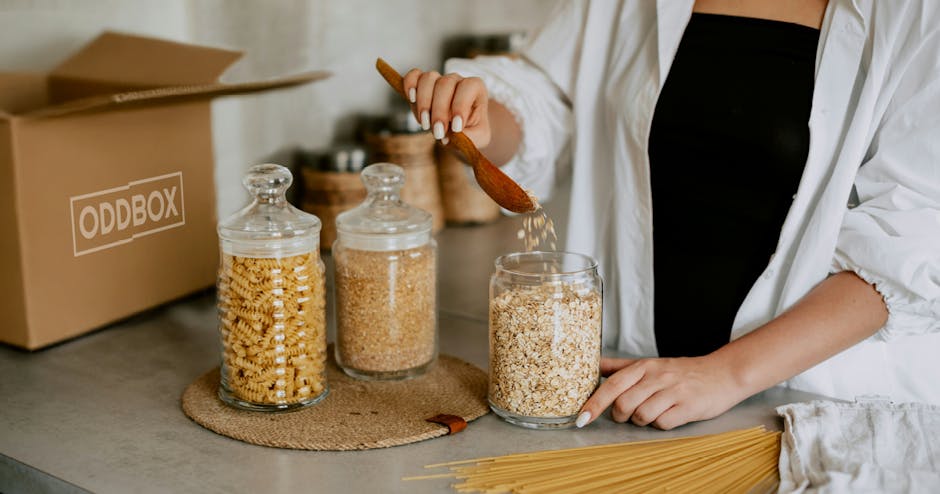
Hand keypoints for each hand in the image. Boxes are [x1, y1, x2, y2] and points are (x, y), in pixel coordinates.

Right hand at [402, 69, 490, 147]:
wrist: (458, 130)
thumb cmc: (471, 130)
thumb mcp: (479, 137)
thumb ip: (471, 136)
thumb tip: (450, 136)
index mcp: (475, 88)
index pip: (468, 86)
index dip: (460, 106)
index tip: (456, 128)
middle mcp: (457, 80)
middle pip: (445, 84)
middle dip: (439, 111)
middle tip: (438, 133)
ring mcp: (438, 79)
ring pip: (428, 78)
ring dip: (424, 102)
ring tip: (425, 124)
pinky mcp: (421, 83)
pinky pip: (413, 75)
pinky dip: (409, 85)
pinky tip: (412, 100)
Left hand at [577, 355, 747, 429]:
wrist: (723, 373)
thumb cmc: (682, 372)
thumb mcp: (651, 364)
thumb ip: (621, 366)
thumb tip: (594, 364)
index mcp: (644, 366)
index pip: (612, 385)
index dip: (594, 403)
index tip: (582, 418)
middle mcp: (657, 377)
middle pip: (623, 403)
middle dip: (620, 415)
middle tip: (628, 414)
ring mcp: (673, 391)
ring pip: (642, 415)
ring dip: (641, 421)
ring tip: (651, 413)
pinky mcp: (688, 406)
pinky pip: (663, 423)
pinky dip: (660, 425)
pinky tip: (668, 416)